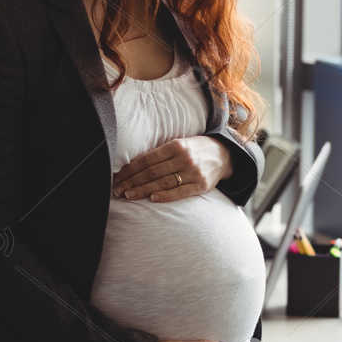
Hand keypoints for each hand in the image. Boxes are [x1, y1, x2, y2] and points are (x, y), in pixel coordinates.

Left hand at [113, 134, 230, 202]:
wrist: (224, 155)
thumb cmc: (195, 149)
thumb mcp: (179, 143)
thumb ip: (160, 153)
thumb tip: (133, 164)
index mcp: (176, 145)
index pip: (147, 159)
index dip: (130, 169)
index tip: (117, 177)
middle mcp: (185, 158)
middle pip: (152, 172)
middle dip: (132, 181)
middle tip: (117, 189)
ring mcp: (194, 173)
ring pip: (163, 183)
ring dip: (143, 190)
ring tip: (128, 195)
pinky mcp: (201, 186)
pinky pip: (180, 192)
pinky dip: (166, 195)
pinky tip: (152, 198)